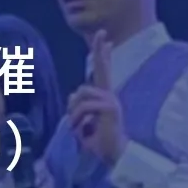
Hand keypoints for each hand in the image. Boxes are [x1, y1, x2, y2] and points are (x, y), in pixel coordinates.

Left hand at [68, 30, 125, 165]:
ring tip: (79, 126)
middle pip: (102, 69)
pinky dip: (77, 119)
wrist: (114, 155)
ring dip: (73, 111)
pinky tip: (82, 129)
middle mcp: (109, 95)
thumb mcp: (83, 121)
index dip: (103, 55)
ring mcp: (111, 101)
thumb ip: (78, 106)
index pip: (103, 72)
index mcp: (104, 97)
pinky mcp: (110, 108)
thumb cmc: (98, 140)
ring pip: (81, 93)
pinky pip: (84, 106)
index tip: (107, 39)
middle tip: (102, 33)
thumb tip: (73, 94)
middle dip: (101, 51)